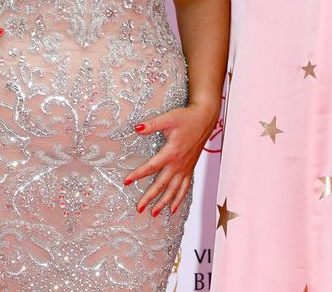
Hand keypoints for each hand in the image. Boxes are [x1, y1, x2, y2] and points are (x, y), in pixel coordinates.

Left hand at [125, 100, 218, 216]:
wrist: (204, 119)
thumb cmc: (186, 118)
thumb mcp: (169, 118)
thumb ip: (152, 125)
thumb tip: (136, 128)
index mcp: (172, 152)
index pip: (152, 166)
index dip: (138, 174)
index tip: (126, 181)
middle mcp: (178, 163)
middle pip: (162, 184)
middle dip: (150, 197)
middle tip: (139, 208)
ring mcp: (185, 168)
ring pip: (174, 190)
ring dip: (164, 202)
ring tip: (154, 213)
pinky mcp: (190, 168)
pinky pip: (185, 187)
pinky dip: (179, 199)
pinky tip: (173, 208)